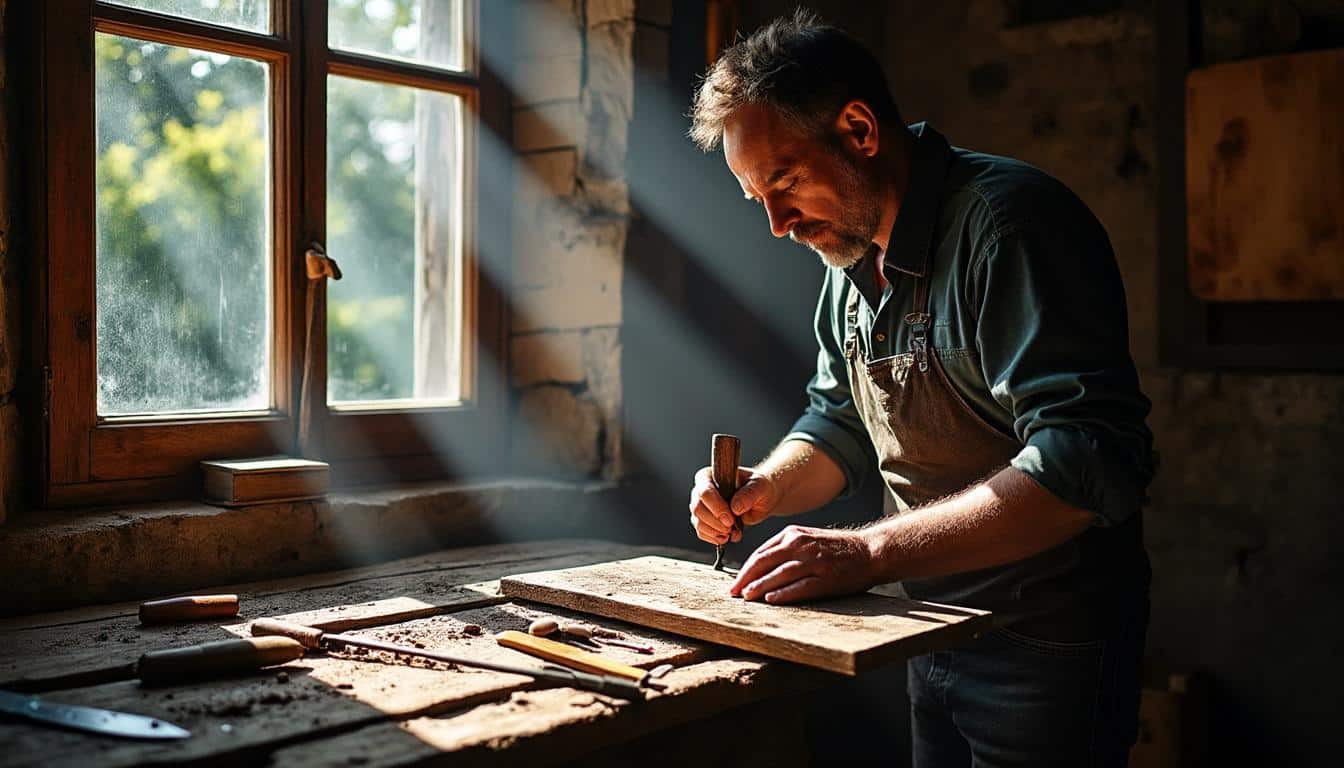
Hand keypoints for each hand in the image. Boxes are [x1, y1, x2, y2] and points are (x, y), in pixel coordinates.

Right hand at [688, 466, 779, 544]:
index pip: (704, 492)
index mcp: (710, 476)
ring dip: (716, 532)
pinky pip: (702, 532)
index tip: (731, 519)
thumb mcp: (760, 486)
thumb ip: (749, 494)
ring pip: (698, 522)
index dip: (716, 507)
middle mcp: (701, 490)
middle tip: (732, 528)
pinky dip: (715, 538)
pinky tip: (728, 537)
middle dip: (715, 522)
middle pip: (697, 509)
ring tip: (733, 532)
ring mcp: (702, 507)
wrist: (763, 499)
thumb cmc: (759, 487)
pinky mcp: (705, 521)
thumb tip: (735, 507)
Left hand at [729, 524, 879, 603]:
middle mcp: (801, 545)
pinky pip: (800, 587)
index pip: (760, 553)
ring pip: (779, 574)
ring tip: (747, 597)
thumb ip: (785, 547)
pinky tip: (771, 600)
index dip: (745, 570)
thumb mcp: (808, 538)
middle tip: (733, 593)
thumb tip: (759, 565)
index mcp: (793, 534)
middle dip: (746, 579)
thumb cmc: (836, 548)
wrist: (870, 551)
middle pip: (764, 562)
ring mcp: (814, 561)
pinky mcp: (826, 578)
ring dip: (760, 587)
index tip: (736, 583)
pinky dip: (784, 593)